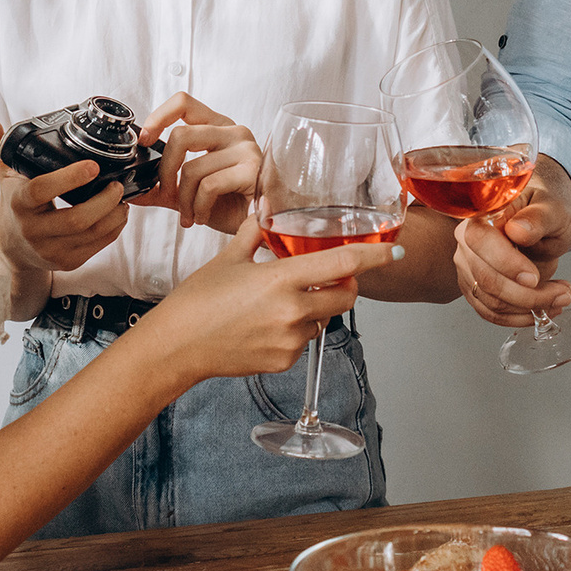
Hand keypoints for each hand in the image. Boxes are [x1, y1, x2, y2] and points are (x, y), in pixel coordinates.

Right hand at [0, 109, 127, 276]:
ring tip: (121, 197)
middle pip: (75, 219)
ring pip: (91, 235)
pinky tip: (118, 214)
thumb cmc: (13, 202)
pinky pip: (98, 247)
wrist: (9, 247)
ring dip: (113, 214)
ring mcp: (50, 250)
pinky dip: (113, 229)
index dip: (68, 179)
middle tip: (116, 184)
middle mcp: (33, 230)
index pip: (42, 190)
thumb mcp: (4, 173)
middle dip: (103, 201)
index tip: (93, 165)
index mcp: (19, 203)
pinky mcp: (66, 262)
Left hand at [131, 92, 260, 234]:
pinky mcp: (252, 170)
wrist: (266, 228)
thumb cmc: (234, 205)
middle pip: (181, 135)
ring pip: (192, 168)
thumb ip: (164, 188)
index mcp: (218, 128)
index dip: (158, 117)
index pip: (184, 102)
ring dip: (183, 200)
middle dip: (165, 170)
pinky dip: (198, 207)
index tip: (145, 140)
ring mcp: (246, 149)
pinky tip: (203, 216)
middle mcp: (234, 132)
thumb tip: (132, 191)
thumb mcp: (191, 193)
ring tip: (189, 214)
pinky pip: (209, 185)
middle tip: (166, 193)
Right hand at [132, 216, 403, 385]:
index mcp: (282, 278)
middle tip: (325, 276)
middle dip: (344, 284)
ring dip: (316, 308)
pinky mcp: (285, 361)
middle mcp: (293, 311)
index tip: (394, 252)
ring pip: (324, 319)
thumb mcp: (229, 258)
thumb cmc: (197, 301)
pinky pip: (305, 341)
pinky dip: (296, 331)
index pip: (342, 262)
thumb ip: (256, 233)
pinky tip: (266, 325)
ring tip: (279, 303)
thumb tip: (266, 210)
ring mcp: (291, 339)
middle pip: (346, 295)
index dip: (373, 256)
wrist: (177, 346)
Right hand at [451, 160, 570, 328]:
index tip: (535, 277)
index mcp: (481, 216)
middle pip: (486, 279)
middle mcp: (467, 243)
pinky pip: (492, 313)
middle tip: (562, 292)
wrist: (541, 224)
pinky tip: (543, 309)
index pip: (481, 242)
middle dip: (528, 295)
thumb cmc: (544, 213)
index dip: (506, 264)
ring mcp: (469, 268)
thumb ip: (537, 218)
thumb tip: (518, 230)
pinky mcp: (476, 289)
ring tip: (560, 298)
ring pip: (491, 302)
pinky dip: (520, 318)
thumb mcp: (552, 210)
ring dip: (529, 308)